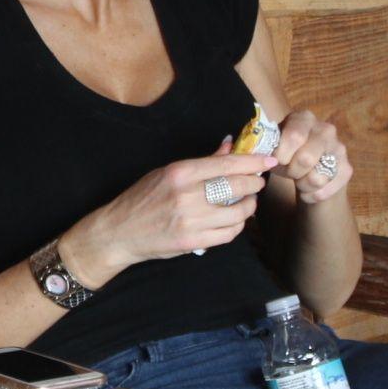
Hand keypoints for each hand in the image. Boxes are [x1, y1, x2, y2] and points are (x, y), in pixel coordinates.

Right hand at [78, 139, 277, 271]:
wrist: (118, 232)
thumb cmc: (141, 199)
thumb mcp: (166, 173)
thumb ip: (201, 162)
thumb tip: (229, 145)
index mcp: (179, 173)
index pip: (226, 164)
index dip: (253, 161)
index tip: (269, 160)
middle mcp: (186, 196)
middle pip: (238, 186)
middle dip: (254, 183)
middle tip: (257, 182)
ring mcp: (191, 221)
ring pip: (238, 213)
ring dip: (248, 207)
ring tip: (246, 203)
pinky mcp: (193, 242)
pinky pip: (229, 234)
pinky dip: (237, 226)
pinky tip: (233, 221)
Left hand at [273, 110, 353, 206]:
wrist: (307, 172)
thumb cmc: (286, 156)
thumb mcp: (274, 149)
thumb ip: (268, 149)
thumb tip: (269, 159)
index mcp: (304, 118)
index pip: (295, 136)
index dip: (282, 155)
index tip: (278, 160)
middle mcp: (326, 129)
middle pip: (306, 158)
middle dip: (292, 171)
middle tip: (290, 171)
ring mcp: (339, 148)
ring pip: (316, 178)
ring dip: (302, 185)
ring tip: (300, 179)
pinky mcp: (347, 169)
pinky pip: (325, 190)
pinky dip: (311, 196)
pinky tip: (309, 189)